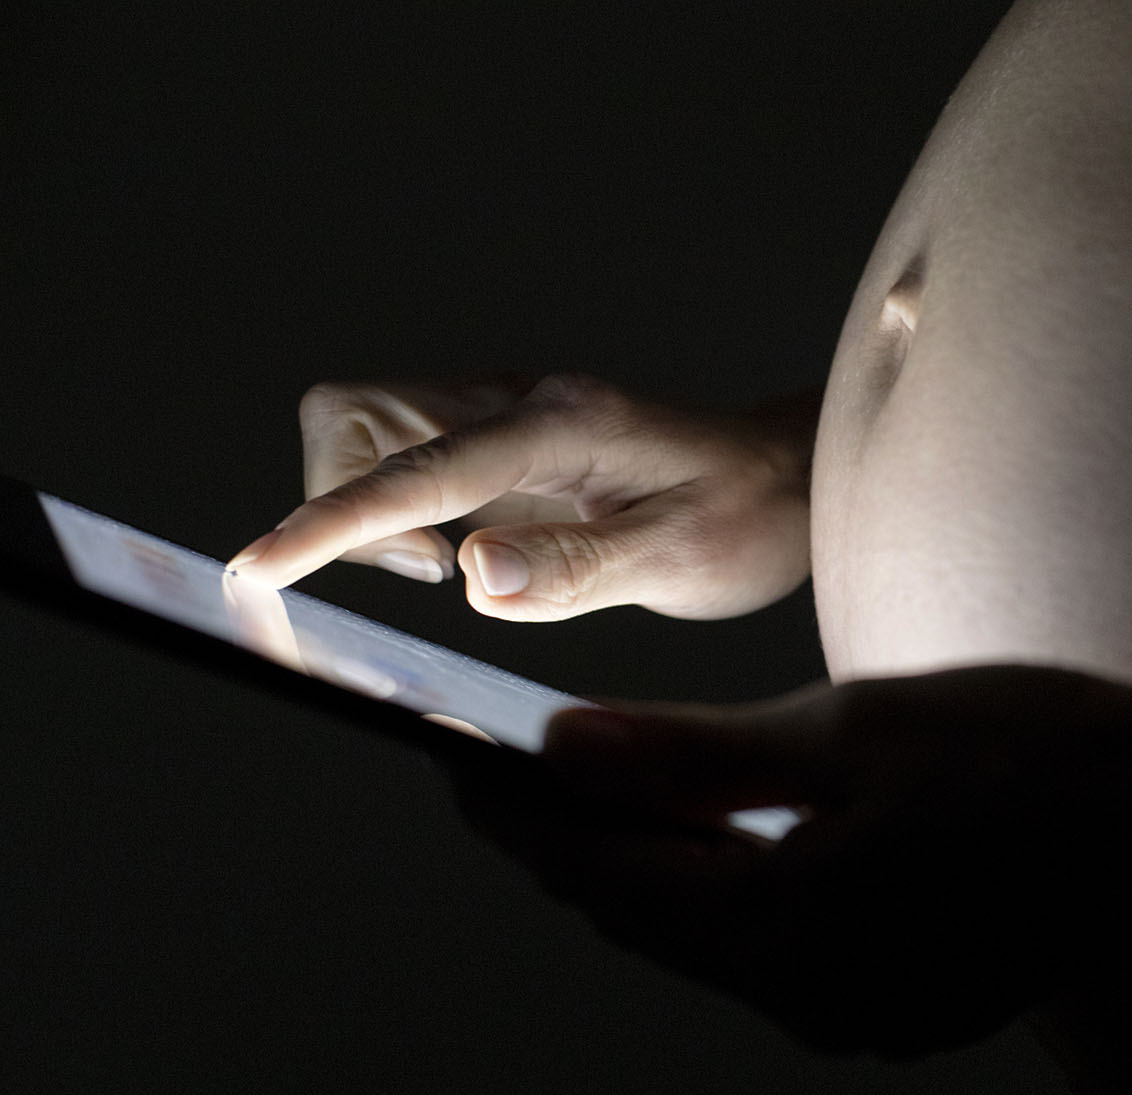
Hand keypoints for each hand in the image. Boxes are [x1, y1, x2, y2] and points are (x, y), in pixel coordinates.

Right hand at [228, 374, 814, 619]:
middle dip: (342, 499)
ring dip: (365, 503)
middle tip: (425, 572)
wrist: (790, 477)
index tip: (261, 570)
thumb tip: (471, 575)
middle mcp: (522, 402)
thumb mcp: (684, 560)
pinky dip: (392, 506)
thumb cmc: (752, 517)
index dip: (333, 521)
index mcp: (564, 424)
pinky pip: (405, 452)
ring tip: (443, 566)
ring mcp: (507, 414)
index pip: (420, 467)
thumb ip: (578, 570)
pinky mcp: (503, 440)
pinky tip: (461, 554)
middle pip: (358, 415)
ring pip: (368, 427)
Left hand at [452, 665, 1131, 1057]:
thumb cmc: (1029, 758)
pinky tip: (723, 837)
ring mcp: (859, 1015)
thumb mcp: (847, 733)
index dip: (519, 818)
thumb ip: (692, 755)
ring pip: (708, 941)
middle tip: (513, 772)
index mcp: (782, 930)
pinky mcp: (900, 1006)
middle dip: (573, 846)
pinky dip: (727, 894)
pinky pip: (774, 954)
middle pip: (646, 919)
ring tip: (604, 795)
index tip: (454, 762)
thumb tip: (561, 751)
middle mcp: (807, 998)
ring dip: (650, 871)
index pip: (602, 875)